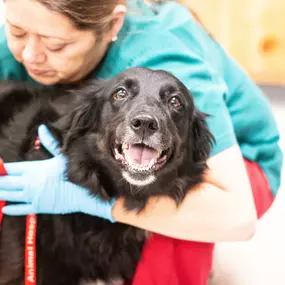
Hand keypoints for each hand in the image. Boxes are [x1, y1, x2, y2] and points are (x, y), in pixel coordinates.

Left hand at [0, 125, 114, 221]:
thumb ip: (50, 143)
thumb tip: (42, 128)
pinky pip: (20, 210)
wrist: (85, 193)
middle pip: (5, 183)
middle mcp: (29, 183)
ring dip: (0, 194)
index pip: (10, 169)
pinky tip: (4, 208)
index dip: (0, 169)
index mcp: (34, 169)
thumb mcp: (63, 155)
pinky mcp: (38, 208)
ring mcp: (33, 197)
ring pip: (9, 196)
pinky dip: (10, 209)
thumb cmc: (75, 172)